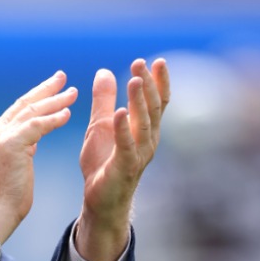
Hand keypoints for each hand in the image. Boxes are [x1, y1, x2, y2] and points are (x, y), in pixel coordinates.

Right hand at [0, 71, 78, 242]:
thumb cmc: (4, 200)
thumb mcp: (13, 168)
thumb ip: (21, 151)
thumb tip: (32, 143)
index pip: (17, 111)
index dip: (36, 98)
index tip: (53, 88)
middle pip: (24, 104)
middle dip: (45, 89)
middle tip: (63, 77)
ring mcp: (0, 137)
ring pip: (31, 112)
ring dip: (54, 101)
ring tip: (73, 93)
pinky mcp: (10, 145)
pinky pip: (36, 126)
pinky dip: (53, 119)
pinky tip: (67, 114)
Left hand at [74, 57, 169, 260]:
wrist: (100, 200)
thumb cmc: (104, 163)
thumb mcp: (100, 125)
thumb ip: (104, 100)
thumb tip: (104, 71)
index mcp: (144, 129)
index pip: (156, 101)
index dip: (159, 81)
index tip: (157, 60)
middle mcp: (148, 140)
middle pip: (152, 108)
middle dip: (148, 85)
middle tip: (140, 64)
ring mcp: (139, 154)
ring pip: (143, 124)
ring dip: (139, 102)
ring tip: (134, 81)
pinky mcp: (124, 167)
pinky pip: (126, 146)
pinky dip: (124, 129)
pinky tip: (120, 113)